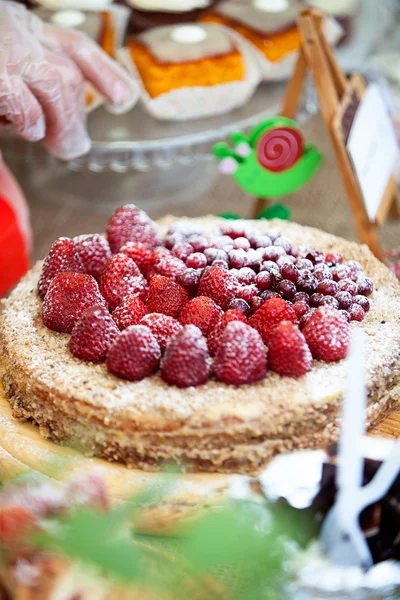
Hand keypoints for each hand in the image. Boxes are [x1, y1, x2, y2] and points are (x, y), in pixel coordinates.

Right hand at [0, 1, 138, 158]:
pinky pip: (20, 96)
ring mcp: (3, 47)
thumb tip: (59, 126)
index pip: (75, 46)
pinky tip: (26, 129)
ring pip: (57, 85)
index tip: (123, 100)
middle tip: (73, 147)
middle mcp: (15, 30)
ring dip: (63, 123)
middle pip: (69, 74)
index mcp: (21, 27)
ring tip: (58, 145)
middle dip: (77, 116)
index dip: (104, 73)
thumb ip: (23, 88)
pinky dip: (29, 118)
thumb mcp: (3, 68)